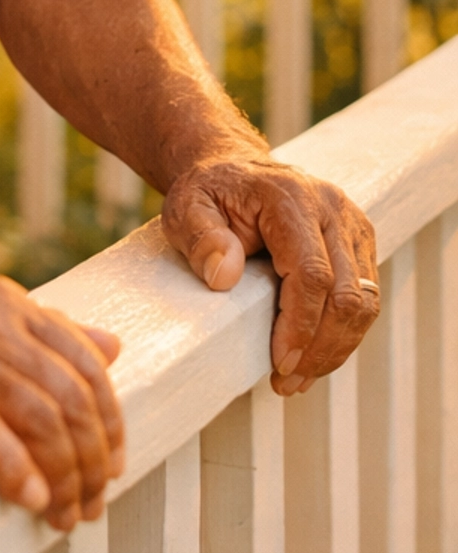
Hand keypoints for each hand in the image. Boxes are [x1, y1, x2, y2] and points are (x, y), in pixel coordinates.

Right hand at [0, 275, 123, 530]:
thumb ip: (41, 332)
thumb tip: (112, 347)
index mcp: (5, 303)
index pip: (86, 365)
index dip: (110, 423)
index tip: (110, 469)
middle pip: (70, 397)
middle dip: (91, 461)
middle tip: (88, 507)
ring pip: (38, 417)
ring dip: (62, 478)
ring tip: (61, 517)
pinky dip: (14, 468)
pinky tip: (27, 498)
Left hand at [162, 154, 378, 391]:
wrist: (233, 169)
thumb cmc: (210, 192)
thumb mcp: (187, 207)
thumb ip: (201, 237)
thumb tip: (223, 276)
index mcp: (292, 198)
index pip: (312, 272)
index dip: (301, 325)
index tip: (280, 362)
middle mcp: (332, 209)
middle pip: (347, 294)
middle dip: (321, 348)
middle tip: (286, 382)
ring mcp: (352, 225)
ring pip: (364, 301)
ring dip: (336, 348)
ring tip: (298, 378)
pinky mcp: (358, 242)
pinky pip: (365, 297)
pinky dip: (344, 334)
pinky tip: (315, 356)